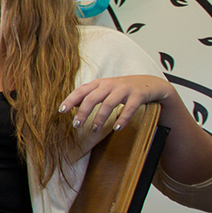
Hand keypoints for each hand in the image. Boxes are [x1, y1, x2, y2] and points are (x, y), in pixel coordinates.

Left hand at [59, 75, 174, 138]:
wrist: (150, 84)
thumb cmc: (123, 89)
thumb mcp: (105, 89)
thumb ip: (89, 95)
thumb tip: (71, 105)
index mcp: (100, 83)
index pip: (81, 91)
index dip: (70, 100)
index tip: (61, 111)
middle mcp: (110, 84)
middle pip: (92, 98)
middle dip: (83, 112)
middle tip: (76, 125)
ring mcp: (125, 89)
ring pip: (108, 104)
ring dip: (100, 118)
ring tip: (94, 129)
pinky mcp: (138, 95)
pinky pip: (130, 108)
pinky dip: (122, 119)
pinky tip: (117, 128)